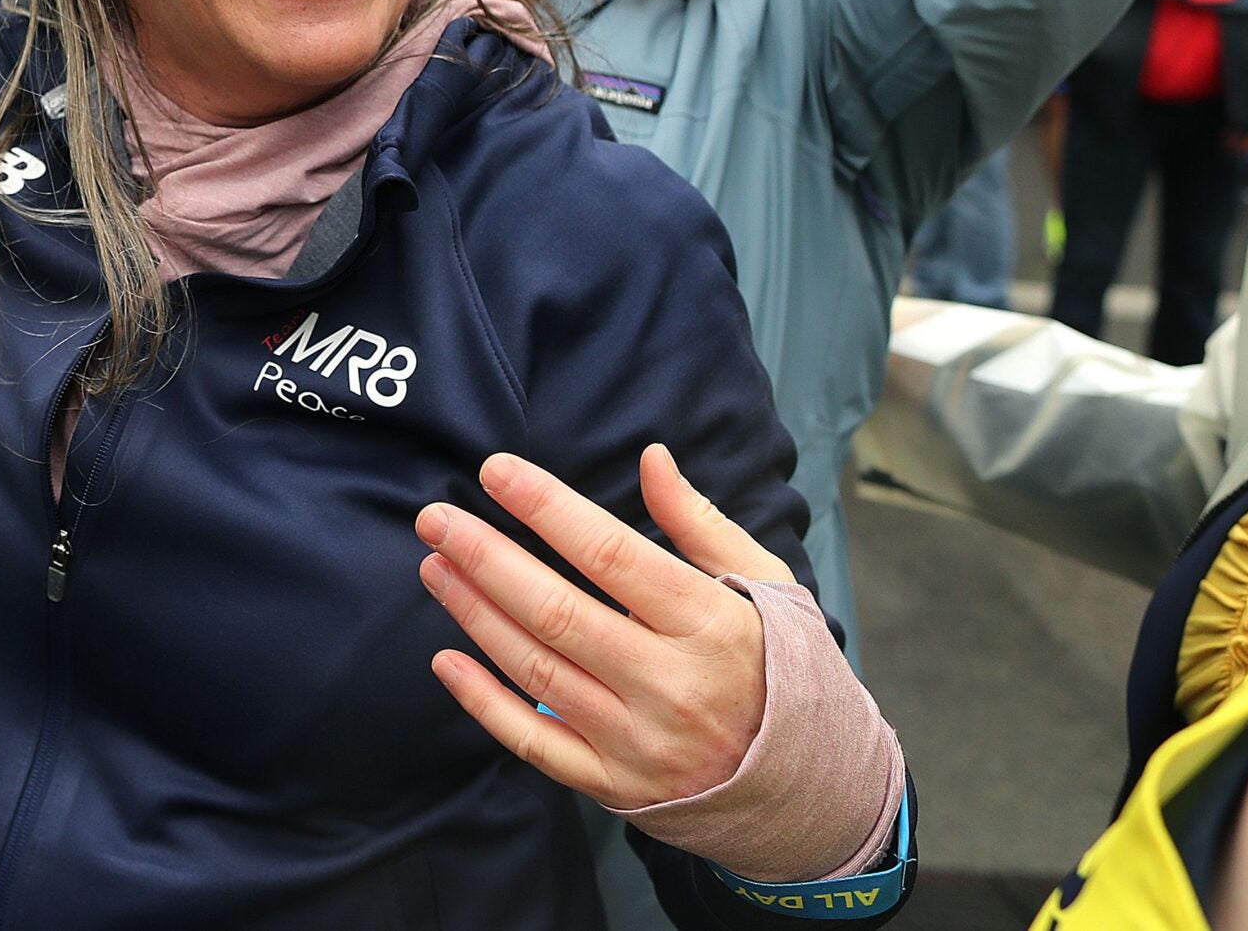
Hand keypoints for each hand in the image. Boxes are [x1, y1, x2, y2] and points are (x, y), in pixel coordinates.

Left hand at [416, 444, 784, 811]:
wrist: (813, 790)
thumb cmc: (780, 669)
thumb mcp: (763, 587)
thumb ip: (699, 523)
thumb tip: (650, 456)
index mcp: (710, 624)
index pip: (612, 555)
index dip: (547, 508)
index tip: (495, 471)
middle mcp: (671, 685)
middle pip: (558, 612)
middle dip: (486, 558)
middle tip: (434, 518)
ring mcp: (639, 742)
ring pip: (536, 671)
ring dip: (475, 614)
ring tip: (434, 567)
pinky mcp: (616, 786)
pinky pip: (534, 744)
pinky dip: (483, 702)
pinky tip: (445, 658)